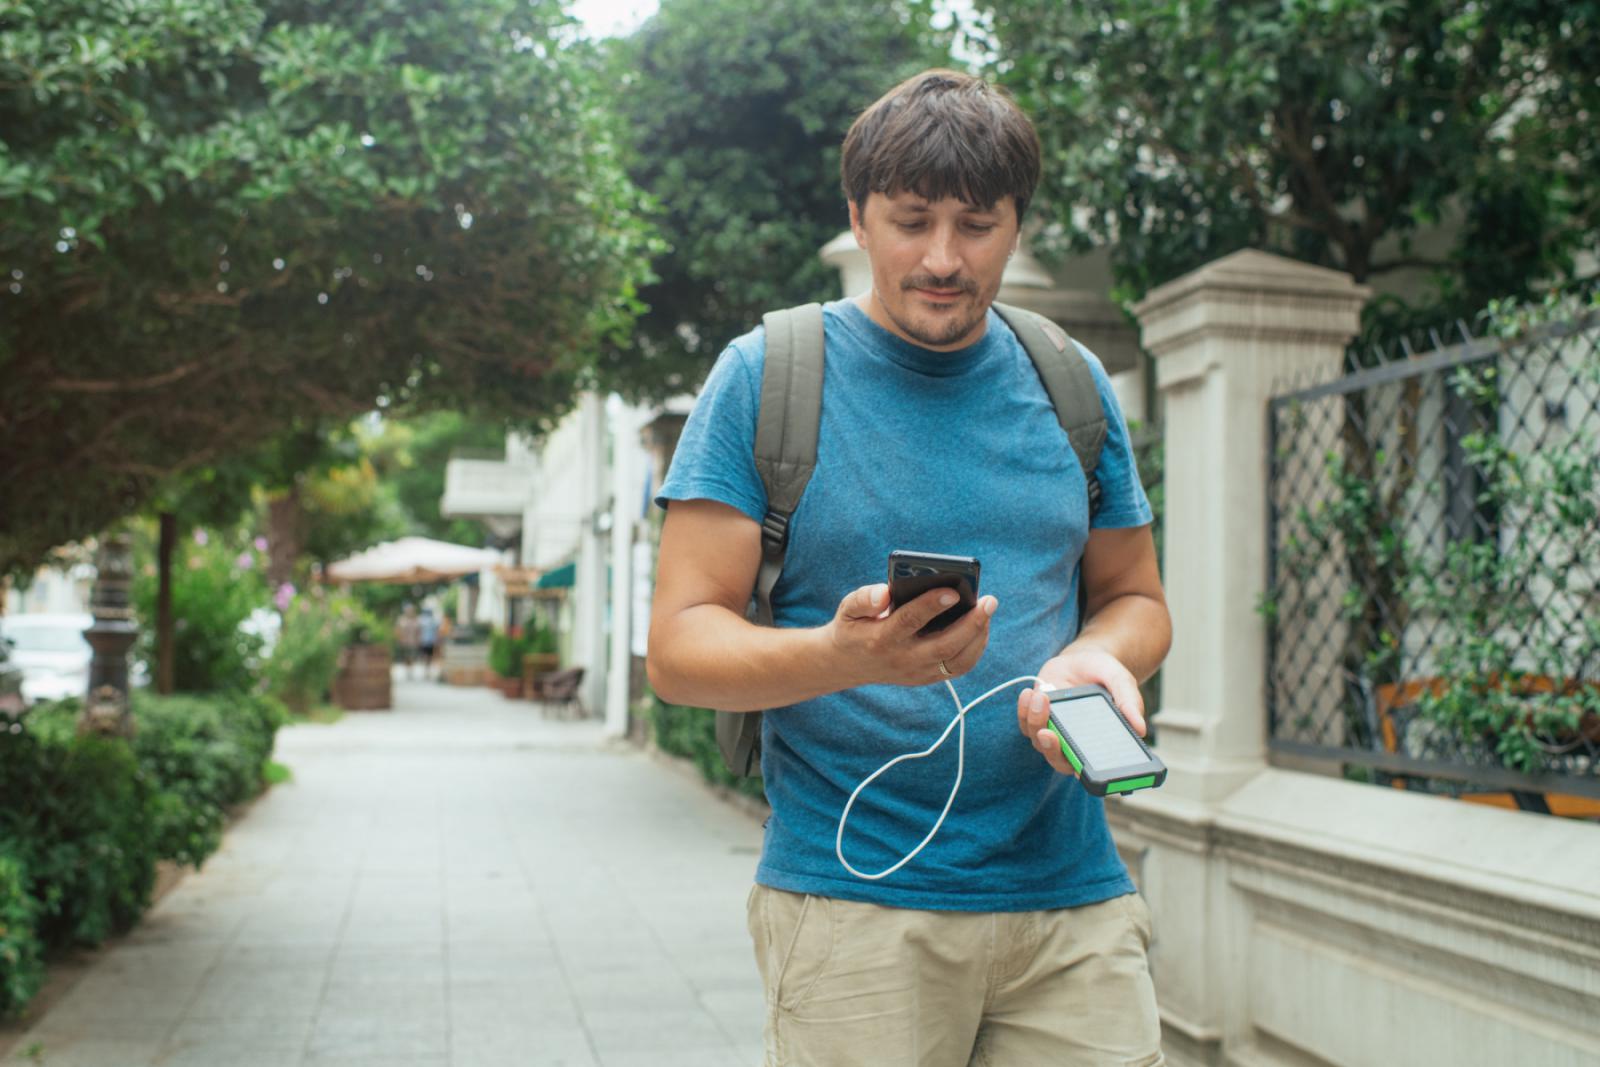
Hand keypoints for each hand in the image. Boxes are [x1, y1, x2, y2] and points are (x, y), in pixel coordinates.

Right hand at [826, 583, 997, 687]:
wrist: (847, 664)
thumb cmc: (853, 626)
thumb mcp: (848, 609)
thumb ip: (864, 598)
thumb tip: (885, 592)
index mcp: (881, 639)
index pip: (910, 621)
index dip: (931, 605)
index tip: (953, 591)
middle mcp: (902, 659)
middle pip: (943, 646)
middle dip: (970, 623)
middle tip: (989, 600)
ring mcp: (917, 673)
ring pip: (957, 661)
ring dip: (978, 636)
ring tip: (987, 610)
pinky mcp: (927, 678)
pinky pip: (958, 667)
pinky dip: (975, 648)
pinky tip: (981, 626)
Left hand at [1017, 645, 1145, 775]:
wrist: (1084, 660)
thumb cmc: (1105, 676)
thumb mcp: (1121, 681)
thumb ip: (1130, 702)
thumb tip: (1141, 729)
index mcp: (1098, 743)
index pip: (1091, 769)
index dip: (1085, 773)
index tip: (1078, 767)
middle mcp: (1075, 744)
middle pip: (1059, 760)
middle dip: (1053, 749)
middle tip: (1049, 734)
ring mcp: (1054, 732)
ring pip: (1039, 741)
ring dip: (1037, 722)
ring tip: (1042, 697)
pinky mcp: (1037, 718)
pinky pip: (1026, 723)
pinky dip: (1025, 711)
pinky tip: (1030, 694)